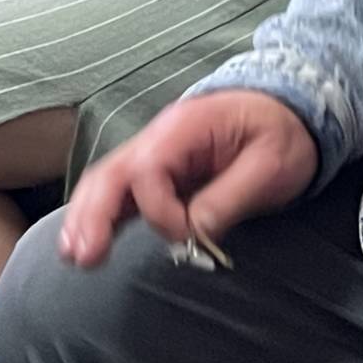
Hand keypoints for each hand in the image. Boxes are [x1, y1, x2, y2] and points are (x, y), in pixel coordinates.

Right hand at [55, 90, 316, 267]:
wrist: (291, 107)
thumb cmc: (282, 132)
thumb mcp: (269, 165)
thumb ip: (228, 198)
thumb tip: (194, 231)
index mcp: (185, 127)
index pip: (148, 171)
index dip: (160, 211)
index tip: (188, 235)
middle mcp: (160, 136)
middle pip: (111, 172)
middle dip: (93, 214)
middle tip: (81, 255)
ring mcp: (156, 151)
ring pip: (107, 180)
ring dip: (86, 215)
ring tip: (72, 254)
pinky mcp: (160, 170)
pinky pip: (121, 189)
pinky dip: (100, 212)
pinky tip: (86, 239)